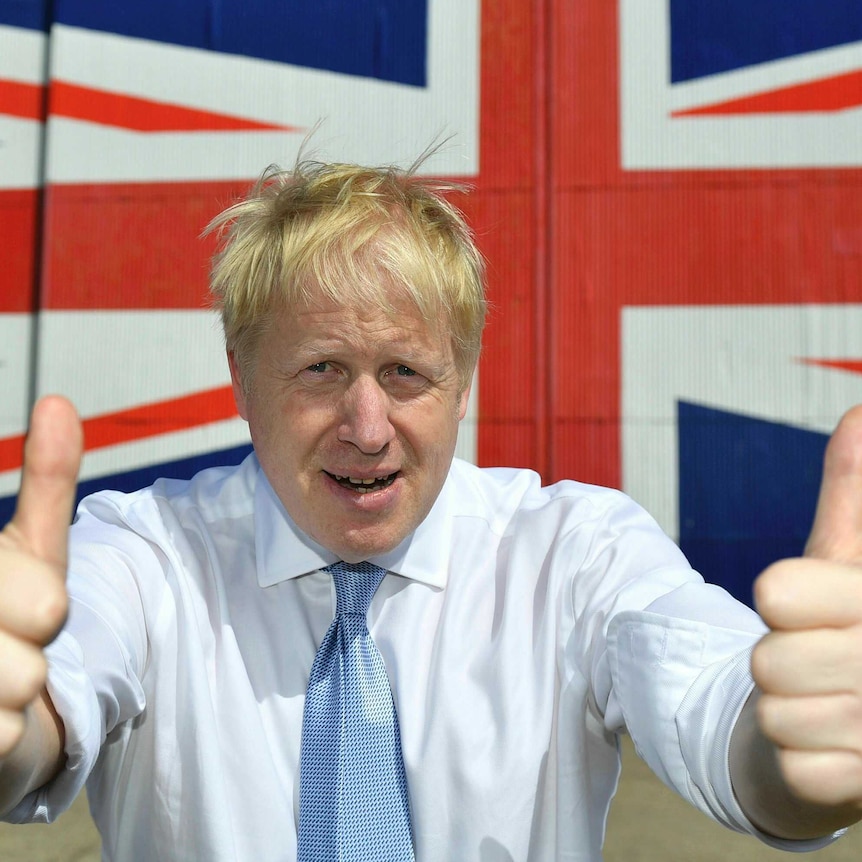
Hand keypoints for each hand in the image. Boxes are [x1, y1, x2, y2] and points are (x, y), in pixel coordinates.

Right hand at [0, 397, 81, 759]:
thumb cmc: (5, 611)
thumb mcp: (28, 547)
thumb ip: (46, 481)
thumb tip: (60, 403)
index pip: (48, 605)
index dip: (40, 609)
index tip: (25, 608)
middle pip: (30, 661)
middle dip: (25, 655)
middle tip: (6, 645)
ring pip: (18, 696)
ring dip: (12, 699)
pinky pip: (0, 738)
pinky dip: (0, 735)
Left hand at [752, 404, 861, 813]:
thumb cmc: (846, 626)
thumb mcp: (849, 559)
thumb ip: (852, 495)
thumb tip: (857, 412)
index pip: (779, 594)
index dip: (782, 598)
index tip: (794, 599)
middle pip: (768, 660)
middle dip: (776, 659)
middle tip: (815, 659)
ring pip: (774, 713)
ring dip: (784, 709)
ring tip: (826, 701)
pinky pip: (793, 765)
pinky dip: (797, 756)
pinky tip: (833, 747)